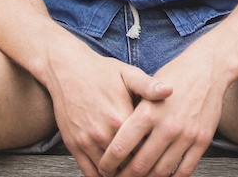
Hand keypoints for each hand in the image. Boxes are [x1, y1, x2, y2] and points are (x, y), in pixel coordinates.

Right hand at [42, 43, 172, 176]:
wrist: (67, 70)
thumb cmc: (101, 71)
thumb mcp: (128, 74)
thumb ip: (149, 86)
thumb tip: (170, 90)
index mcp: (121, 117)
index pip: (144, 147)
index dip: (154, 153)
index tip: (162, 153)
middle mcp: (103, 133)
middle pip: (128, 163)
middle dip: (140, 166)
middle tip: (150, 166)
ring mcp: (87, 141)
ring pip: (109, 171)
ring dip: (122, 173)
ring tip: (133, 170)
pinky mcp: (74, 145)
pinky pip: (89, 172)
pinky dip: (101, 175)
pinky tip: (113, 172)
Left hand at [97, 41, 227, 176]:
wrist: (208, 67)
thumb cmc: (175, 75)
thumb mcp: (146, 88)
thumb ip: (131, 115)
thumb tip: (112, 140)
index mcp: (148, 113)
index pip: (120, 148)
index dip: (108, 164)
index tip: (104, 169)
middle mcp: (167, 126)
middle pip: (139, 166)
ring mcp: (186, 135)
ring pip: (161, 172)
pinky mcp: (202, 140)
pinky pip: (185, 170)